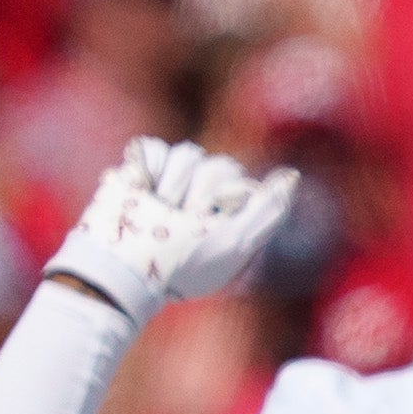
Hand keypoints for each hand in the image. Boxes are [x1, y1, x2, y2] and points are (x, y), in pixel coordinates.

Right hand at [56, 141, 298, 316]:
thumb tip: (291, 176)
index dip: (228, 197)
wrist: (121, 267)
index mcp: (228, 211)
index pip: (241, 181)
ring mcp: (171, 179)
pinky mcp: (140, 168)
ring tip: (159, 208)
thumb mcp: (236, 243)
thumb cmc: (182, 263)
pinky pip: (154, 146)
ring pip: (189, 153)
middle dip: (201, 194)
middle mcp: (202, 193)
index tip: (210, 219)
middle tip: (183, 220)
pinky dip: (147, 168)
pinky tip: (141, 191)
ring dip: (173, 184)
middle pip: (218, 165)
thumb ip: (269, 210)